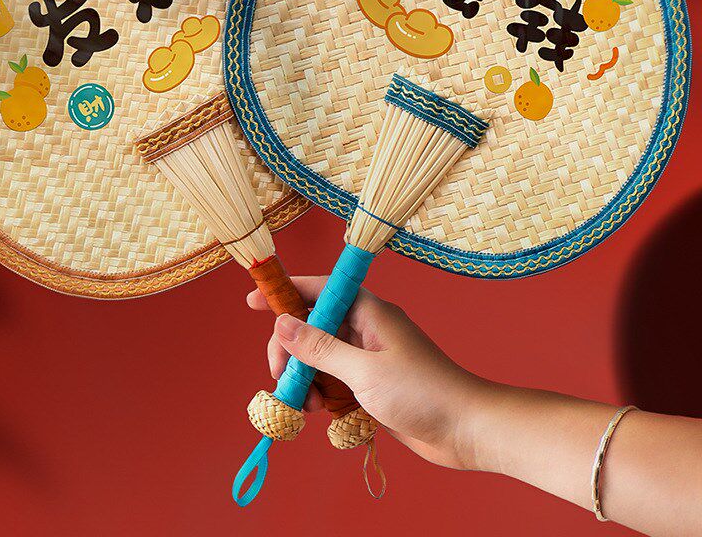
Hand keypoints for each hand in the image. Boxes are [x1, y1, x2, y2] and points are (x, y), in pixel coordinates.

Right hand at [246, 276, 489, 469]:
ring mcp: (367, 359)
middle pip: (312, 329)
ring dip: (306, 381)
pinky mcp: (370, 386)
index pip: (319, 290)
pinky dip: (322, 398)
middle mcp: (365, 330)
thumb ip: (320, 348)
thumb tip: (281, 324)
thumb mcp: (364, 371)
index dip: (286, 292)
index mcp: (368, 312)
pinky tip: (322, 416)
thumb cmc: (422, 392)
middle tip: (281, 379)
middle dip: (292, 353)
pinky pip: (333, 384)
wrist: (465, 430)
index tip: (254, 302)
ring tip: (306, 407)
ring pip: (319, 360)